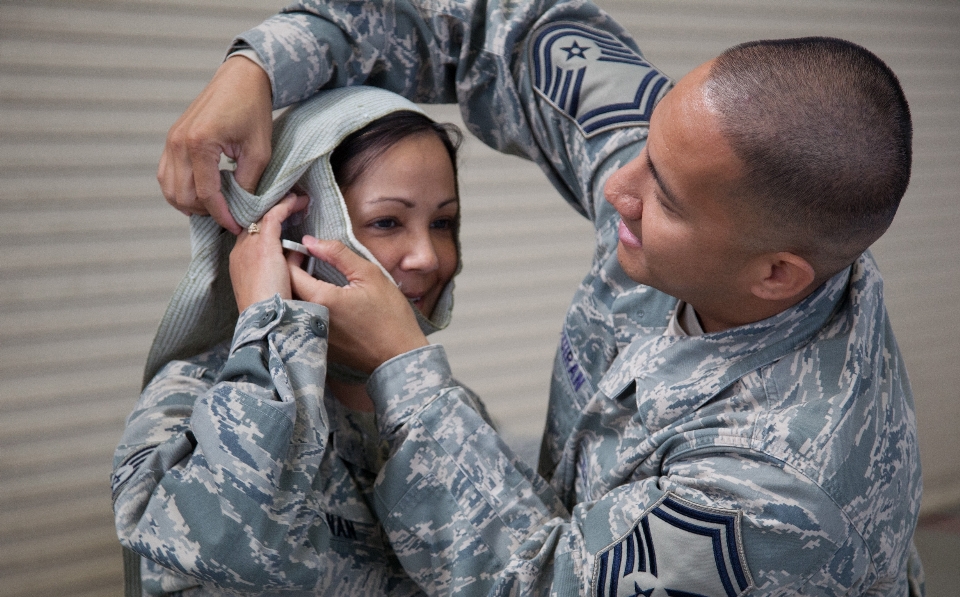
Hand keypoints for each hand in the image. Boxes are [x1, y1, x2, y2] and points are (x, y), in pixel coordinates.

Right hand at [158, 55, 273, 234]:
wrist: (241, 79)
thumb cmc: (253, 109)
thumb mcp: (259, 150)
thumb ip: (248, 182)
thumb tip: (242, 209)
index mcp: (200, 143)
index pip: (206, 194)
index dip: (222, 216)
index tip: (236, 226)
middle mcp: (178, 143)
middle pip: (183, 197)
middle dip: (206, 212)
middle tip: (229, 215)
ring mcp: (171, 141)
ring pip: (170, 190)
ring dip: (191, 204)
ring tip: (216, 205)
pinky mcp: (171, 140)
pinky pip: (167, 176)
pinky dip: (181, 190)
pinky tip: (204, 192)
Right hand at [230, 193, 308, 311]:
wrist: (264, 319)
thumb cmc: (272, 309)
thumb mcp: (277, 282)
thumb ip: (286, 264)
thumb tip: (298, 252)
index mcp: (240, 263)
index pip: (252, 236)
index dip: (268, 225)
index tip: (284, 219)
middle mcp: (240, 251)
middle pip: (255, 223)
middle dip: (273, 212)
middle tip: (291, 204)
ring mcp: (249, 247)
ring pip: (264, 217)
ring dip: (282, 206)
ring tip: (298, 200)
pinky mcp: (263, 245)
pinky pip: (274, 216)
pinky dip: (286, 206)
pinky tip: (298, 200)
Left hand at [289, 238, 428, 372]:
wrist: (400, 354)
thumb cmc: (390, 315)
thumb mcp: (369, 275)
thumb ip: (338, 254)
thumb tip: (310, 241)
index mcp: (321, 299)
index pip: (290, 272)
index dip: (293, 257)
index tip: (305, 250)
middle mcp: (310, 319)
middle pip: (288, 290)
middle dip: (293, 273)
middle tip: (308, 262)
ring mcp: (312, 335)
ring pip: (294, 307)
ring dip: (298, 291)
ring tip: (313, 279)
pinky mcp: (318, 346)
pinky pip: (303, 322)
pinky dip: (307, 309)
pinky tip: (323, 304)